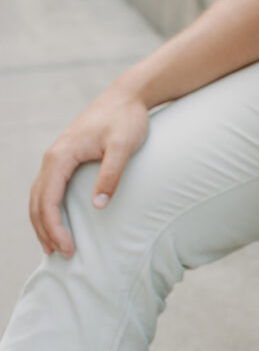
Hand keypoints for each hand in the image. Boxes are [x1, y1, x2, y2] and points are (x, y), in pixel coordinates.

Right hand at [29, 86, 149, 256]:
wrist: (128, 95)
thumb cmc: (126, 118)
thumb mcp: (123, 146)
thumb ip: (110, 174)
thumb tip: (98, 206)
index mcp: (61, 155)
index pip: (48, 200)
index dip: (55, 228)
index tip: (69, 248)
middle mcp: (54, 156)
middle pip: (37, 201)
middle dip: (45, 231)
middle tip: (61, 255)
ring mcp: (58, 155)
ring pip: (39, 195)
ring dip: (44, 222)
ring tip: (55, 246)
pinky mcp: (67, 156)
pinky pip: (49, 187)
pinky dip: (48, 208)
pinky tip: (59, 221)